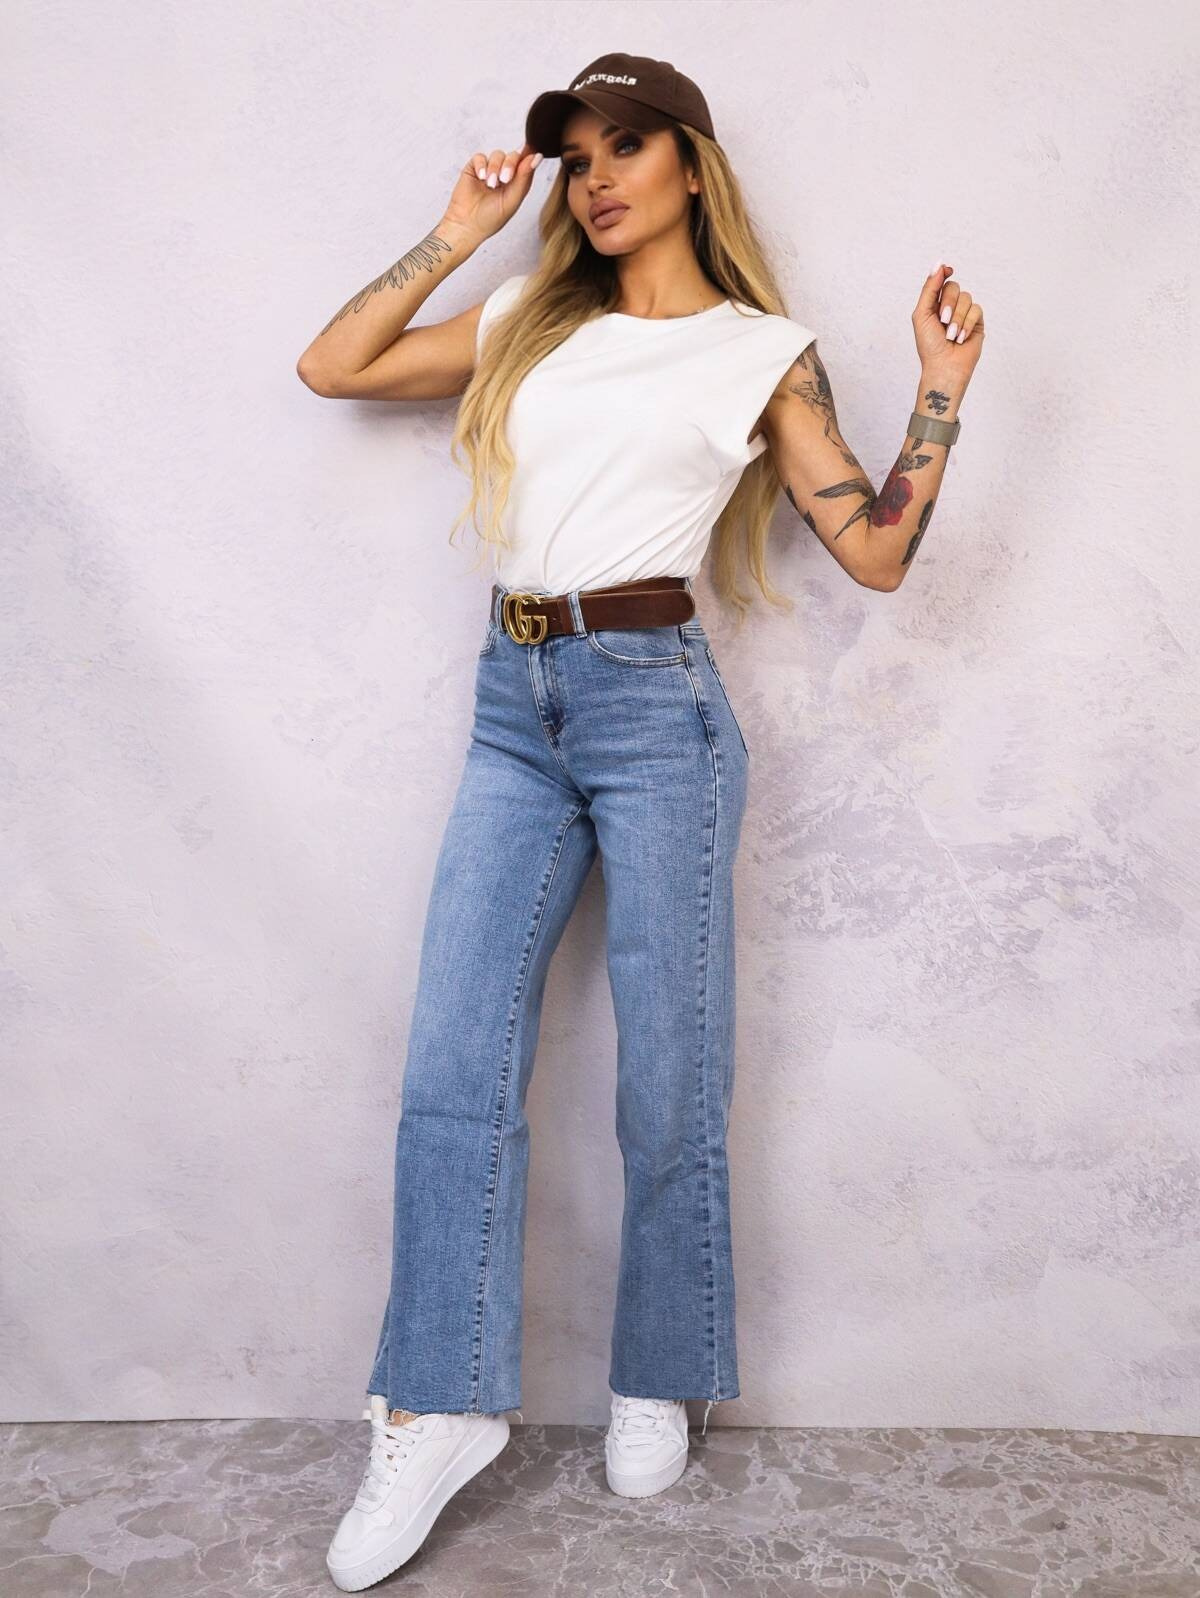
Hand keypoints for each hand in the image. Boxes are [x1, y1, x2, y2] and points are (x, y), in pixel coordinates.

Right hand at [441, 141, 542, 246]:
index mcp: (517, 183)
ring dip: (495, 168)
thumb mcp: (513, 200)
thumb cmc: (490, 219)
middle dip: (510, 164)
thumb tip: (537, 156)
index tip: (530, 157)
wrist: (467, 225)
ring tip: (490, 185)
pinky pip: (480, 157)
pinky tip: (481, 177)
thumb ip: (524, 178)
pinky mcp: (474, 168)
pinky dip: (481, 165)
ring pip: (498, 155)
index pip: (527, 164)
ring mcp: (489, 170)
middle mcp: (504, 174)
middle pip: (513, 156)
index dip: (528, 158)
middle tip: (504, 179)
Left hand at [914, 262, 985, 381]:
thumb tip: (939, 265)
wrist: (944, 366)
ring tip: (950, 335)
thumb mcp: (922, 314)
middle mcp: (950, 307)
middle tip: (942, 320)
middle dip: (948, 303)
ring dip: (957, 318)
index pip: (941, 281)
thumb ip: (930, 289)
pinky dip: (967, 323)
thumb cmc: (929, 345)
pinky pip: (977, 309)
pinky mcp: (977, 322)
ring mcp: (964, 314)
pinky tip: (961, 338)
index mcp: (934, 304)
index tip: (948, 271)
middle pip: (954, 287)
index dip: (944, 274)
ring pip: (966, 298)